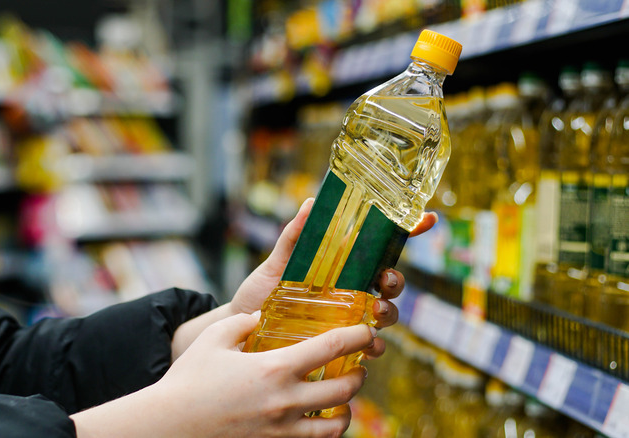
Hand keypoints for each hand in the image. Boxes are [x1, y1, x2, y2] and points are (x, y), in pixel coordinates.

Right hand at [160, 312, 374, 436]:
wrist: (171, 425)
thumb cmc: (190, 379)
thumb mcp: (214, 338)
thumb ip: (243, 322)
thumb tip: (261, 317)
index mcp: (274, 368)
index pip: (332, 348)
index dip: (357, 336)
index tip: (367, 330)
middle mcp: (285, 400)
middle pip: (345, 389)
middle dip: (359, 374)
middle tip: (358, 364)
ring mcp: (282, 428)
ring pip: (337, 425)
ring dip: (347, 408)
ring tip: (344, 397)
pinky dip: (327, 431)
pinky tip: (321, 419)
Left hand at [230, 199, 437, 343]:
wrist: (239, 332)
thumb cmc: (259, 295)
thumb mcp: (275, 264)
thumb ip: (294, 237)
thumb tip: (310, 202)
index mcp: (341, 266)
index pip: (380, 247)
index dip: (407, 232)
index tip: (427, 218)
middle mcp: (350, 292)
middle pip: (390, 282)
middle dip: (396, 280)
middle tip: (386, 280)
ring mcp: (348, 319)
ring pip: (385, 314)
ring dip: (388, 312)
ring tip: (375, 311)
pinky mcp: (340, 345)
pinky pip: (368, 348)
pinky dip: (375, 347)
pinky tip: (370, 346)